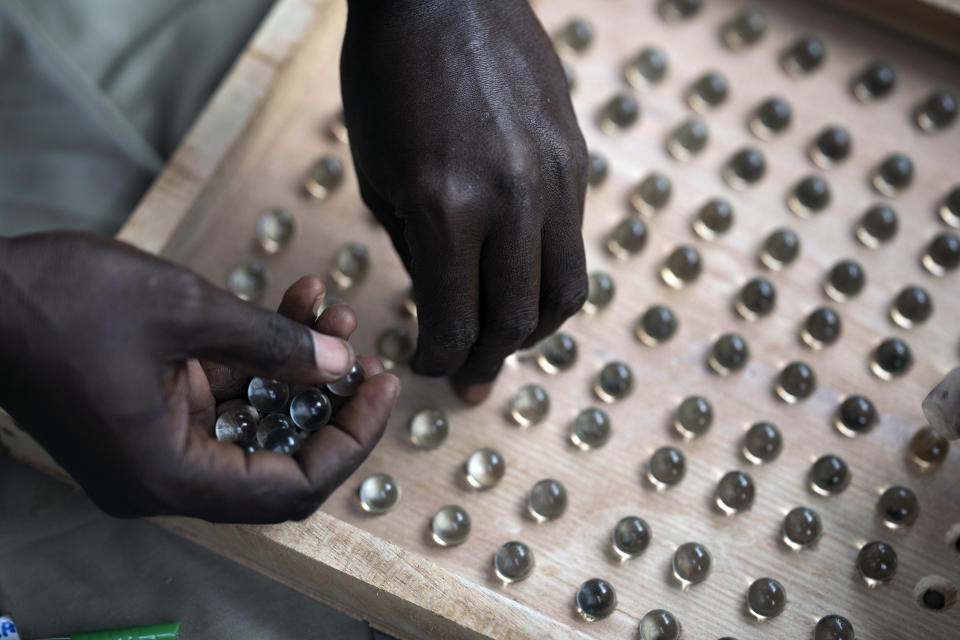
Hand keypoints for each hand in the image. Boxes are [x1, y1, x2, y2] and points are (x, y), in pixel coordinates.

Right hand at [0, 232, 400, 522]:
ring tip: (331, 307)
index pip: (291, 488)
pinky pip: (223, 393)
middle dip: (328, 398)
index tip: (382, 388)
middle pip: (279, 457)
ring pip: (254, 416)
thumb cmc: (61, 302)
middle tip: (366, 353)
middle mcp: (164, 476)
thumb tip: (339, 361)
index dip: (350, 441)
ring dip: (297, 364)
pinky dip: (258, 354)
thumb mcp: (185, 310)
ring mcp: (156, 444)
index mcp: (170, 477)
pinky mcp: (149, 412)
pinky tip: (294, 303)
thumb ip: (271, 342)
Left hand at [341, 0, 587, 401]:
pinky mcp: (574, 161)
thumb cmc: (388, 74)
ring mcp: (552, 180)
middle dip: (487, 361)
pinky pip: (573, 245)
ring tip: (504, 339)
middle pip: (514, 321)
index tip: (428, 366)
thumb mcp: (375, 170)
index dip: (441, 359)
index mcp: (442, 207)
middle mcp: (509, 201)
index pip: (456, 321)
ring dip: (531, 331)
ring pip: (562, 294)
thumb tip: (440, 300)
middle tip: (470, 379)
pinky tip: (523, 281)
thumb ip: (414, 244)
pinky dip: (549, 281)